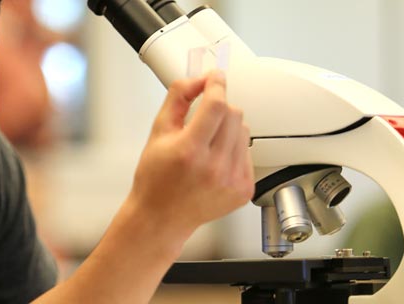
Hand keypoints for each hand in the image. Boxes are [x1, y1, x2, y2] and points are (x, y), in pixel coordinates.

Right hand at [129, 70, 253, 232]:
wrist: (161, 216)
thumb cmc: (155, 178)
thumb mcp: (157, 132)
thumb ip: (177, 98)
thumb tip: (198, 79)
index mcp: (189, 151)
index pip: (216, 104)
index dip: (216, 84)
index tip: (215, 78)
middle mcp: (214, 167)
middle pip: (234, 114)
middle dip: (219, 108)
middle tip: (203, 119)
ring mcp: (232, 180)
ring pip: (244, 131)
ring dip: (228, 129)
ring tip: (207, 144)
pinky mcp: (244, 189)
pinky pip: (248, 152)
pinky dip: (234, 149)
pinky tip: (214, 161)